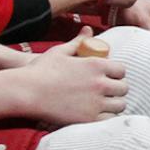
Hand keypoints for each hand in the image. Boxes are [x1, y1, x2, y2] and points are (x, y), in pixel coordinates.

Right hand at [0, 34, 127, 125]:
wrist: (26, 92)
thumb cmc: (40, 70)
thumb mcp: (60, 51)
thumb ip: (78, 42)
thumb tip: (88, 30)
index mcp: (96, 65)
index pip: (121, 70)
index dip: (117, 74)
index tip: (110, 78)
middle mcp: (100, 83)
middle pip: (123, 88)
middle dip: (117, 90)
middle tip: (108, 93)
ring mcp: (96, 102)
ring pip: (119, 105)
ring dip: (114, 105)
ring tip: (105, 105)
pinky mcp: (88, 119)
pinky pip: (109, 120)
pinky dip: (106, 118)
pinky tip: (98, 115)